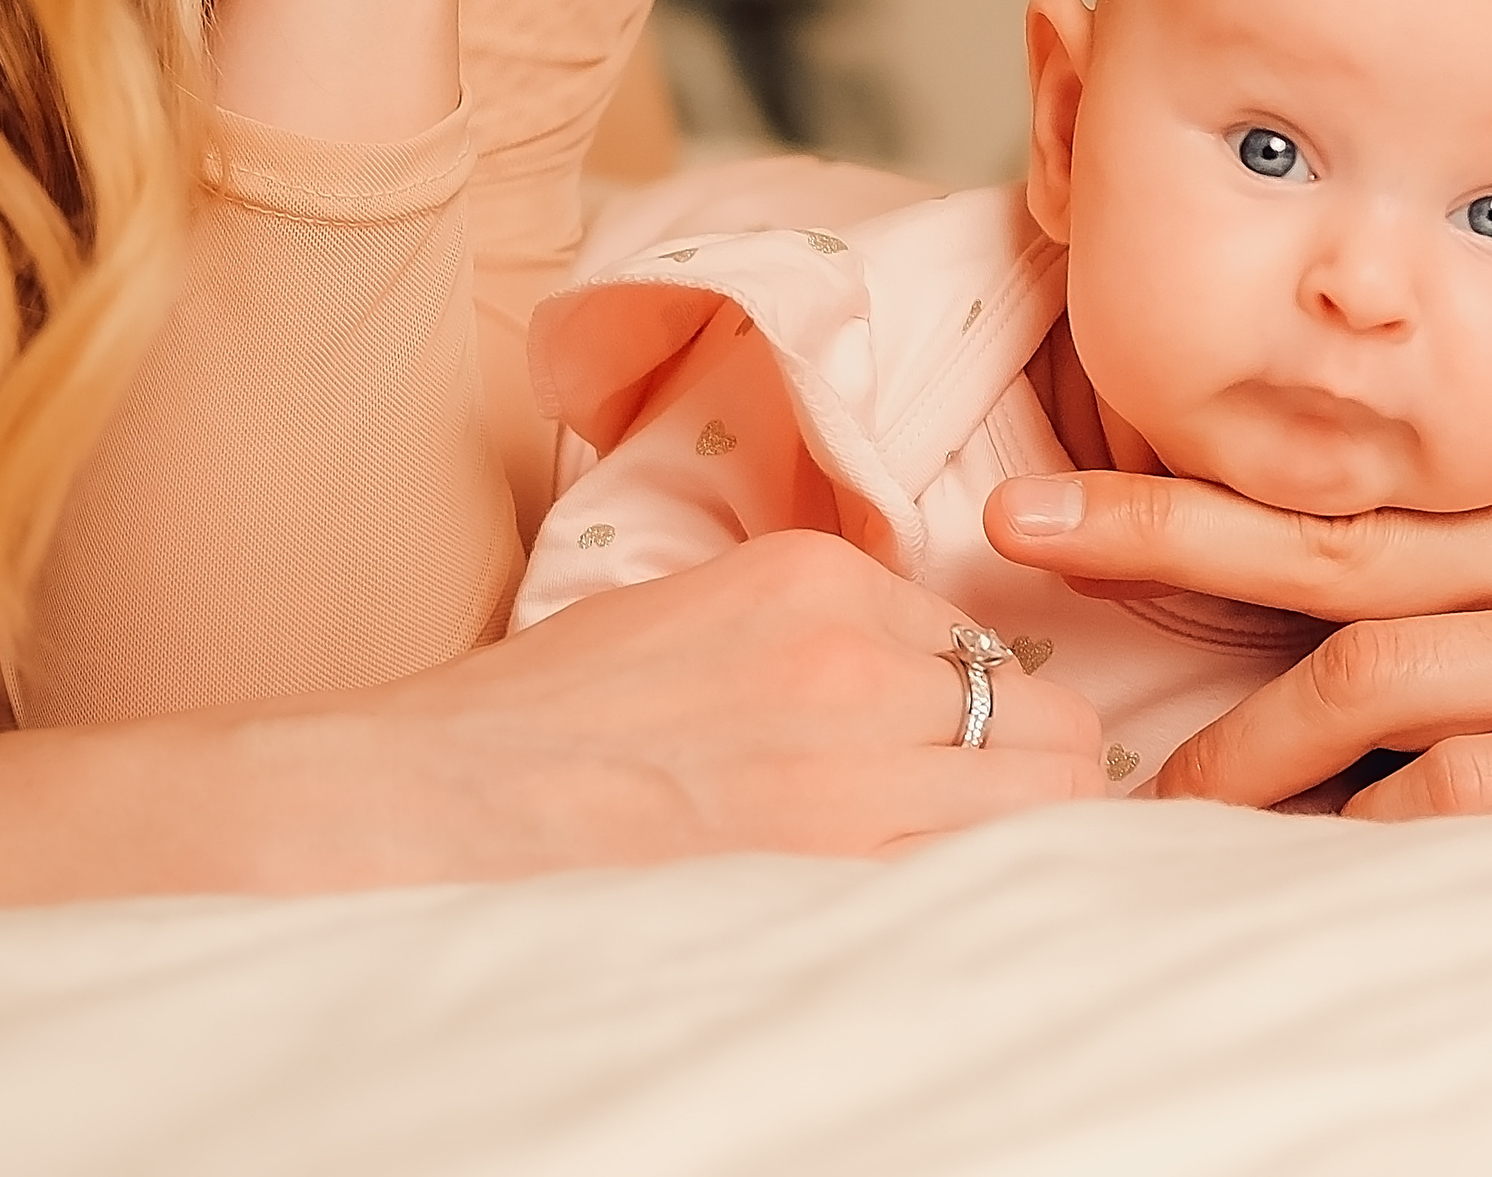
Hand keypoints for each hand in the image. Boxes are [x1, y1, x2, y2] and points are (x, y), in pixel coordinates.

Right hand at [368, 532, 1105, 867]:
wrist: (436, 800)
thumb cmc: (555, 715)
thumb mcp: (706, 606)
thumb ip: (831, 629)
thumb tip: (939, 685)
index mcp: (819, 578)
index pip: (987, 648)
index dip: (977, 712)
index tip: (949, 755)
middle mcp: (851, 663)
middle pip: (1055, 729)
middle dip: (1039, 775)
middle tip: (990, 820)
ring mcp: (846, 774)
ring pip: (1042, 809)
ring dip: (1021, 840)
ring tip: (967, 872)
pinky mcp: (825, 874)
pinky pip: (971, 886)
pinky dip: (975, 898)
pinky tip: (935, 914)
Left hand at [984, 400, 1491, 821]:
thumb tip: (1411, 550)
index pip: (1372, 473)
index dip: (1212, 486)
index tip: (1079, 492)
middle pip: (1340, 538)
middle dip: (1168, 538)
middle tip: (1027, 541)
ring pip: (1386, 675)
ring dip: (1255, 743)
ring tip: (1166, 804)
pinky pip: (1479, 801)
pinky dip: (1381, 829)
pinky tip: (1315, 862)